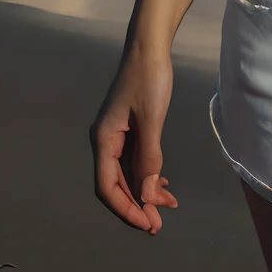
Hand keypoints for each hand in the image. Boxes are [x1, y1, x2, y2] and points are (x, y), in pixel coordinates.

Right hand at [91, 48, 178, 232]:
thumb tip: (146, 193)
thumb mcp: (151, 120)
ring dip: (145, 191)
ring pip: (128, 173)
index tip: (145, 222)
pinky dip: (148, 174)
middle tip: (158, 225)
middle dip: (137, 205)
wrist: (149, 47)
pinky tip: (163, 184)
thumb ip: (149, 158)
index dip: (125, 208)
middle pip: (118, 183)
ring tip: (167, 207)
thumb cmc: (148, 79)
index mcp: (104, 139)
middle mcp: (107, 141)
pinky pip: (136, 160)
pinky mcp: (130, 129)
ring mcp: (118, 135)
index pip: (107, 186)